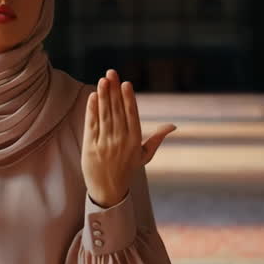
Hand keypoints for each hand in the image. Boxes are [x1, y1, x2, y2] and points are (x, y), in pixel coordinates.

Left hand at [82, 69, 175, 207]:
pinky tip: (93, 96)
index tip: (126, 83)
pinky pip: (92, 125)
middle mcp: (120, 141)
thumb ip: (157, 138)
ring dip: (103, 96)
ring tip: (103, 80)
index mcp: (135, 141)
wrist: (108, 190)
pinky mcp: (90, 147)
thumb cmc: (128, 170)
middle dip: (114, 91)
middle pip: (117, 111)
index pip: (131, 115)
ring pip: (104, 115)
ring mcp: (105, 143)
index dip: (128, 99)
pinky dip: (92, 110)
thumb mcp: (144, 155)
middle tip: (112, 73)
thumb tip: (173, 126)